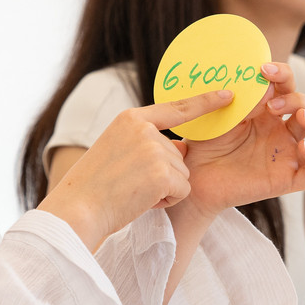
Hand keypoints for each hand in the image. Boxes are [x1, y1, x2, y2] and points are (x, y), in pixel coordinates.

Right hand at [39, 89, 234, 250]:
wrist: (76, 210)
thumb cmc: (93, 187)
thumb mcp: (115, 149)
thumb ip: (145, 142)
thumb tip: (182, 147)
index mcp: (130, 118)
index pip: (175, 107)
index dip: (204, 101)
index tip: (227, 94)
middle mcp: (144, 129)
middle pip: (178, 155)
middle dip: (162, 176)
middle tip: (130, 185)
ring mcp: (154, 149)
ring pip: (181, 174)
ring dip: (163, 190)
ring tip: (133, 193)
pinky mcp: (163, 173)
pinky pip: (183, 191)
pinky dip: (166, 202)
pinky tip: (141, 201)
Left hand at [175, 60, 304, 221]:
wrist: (193, 177)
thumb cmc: (204, 143)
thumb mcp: (222, 116)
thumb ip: (243, 101)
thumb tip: (267, 87)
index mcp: (268, 112)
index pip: (289, 86)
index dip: (284, 74)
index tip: (264, 69)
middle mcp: (282, 132)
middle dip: (299, 100)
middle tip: (271, 105)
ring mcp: (287, 155)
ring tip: (300, 117)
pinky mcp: (286, 180)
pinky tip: (303, 147)